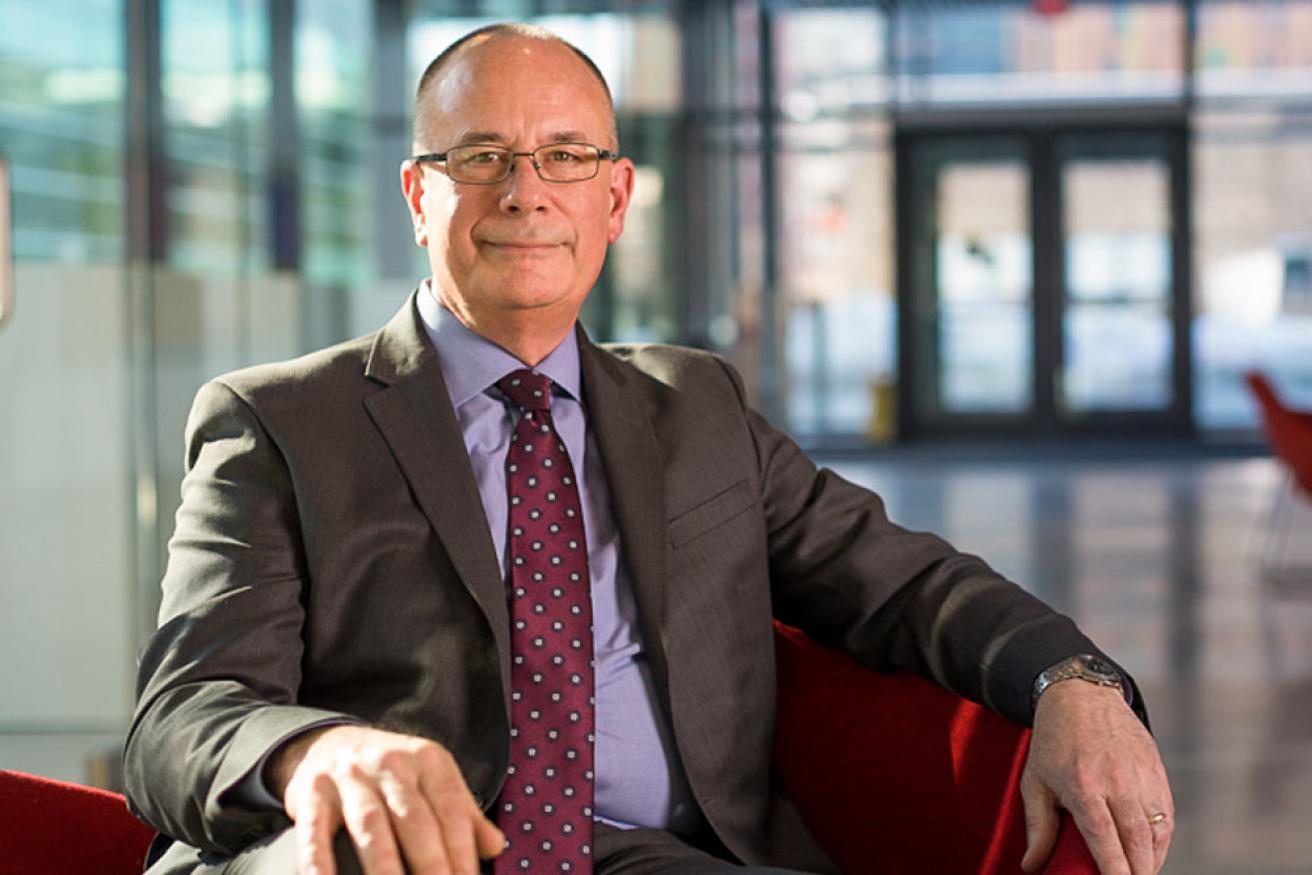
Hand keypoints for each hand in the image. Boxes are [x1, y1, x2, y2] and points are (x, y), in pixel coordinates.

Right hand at [270, 725, 504, 874]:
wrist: (330, 743)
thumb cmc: (393, 773)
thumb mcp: (433, 779)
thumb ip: (464, 814)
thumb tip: (495, 846)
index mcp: (429, 760)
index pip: (452, 810)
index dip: (463, 852)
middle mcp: (392, 764)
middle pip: (416, 820)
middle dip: (432, 865)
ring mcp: (350, 777)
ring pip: (372, 826)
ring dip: (386, 869)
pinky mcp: (312, 793)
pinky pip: (315, 833)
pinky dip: (320, 863)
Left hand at [1019, 682, 1172, 874]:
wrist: (1081, 694)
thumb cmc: (1054, 740)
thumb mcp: (1034, 782)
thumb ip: (1037, 828)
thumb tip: (1031, 865)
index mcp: (1084, 786)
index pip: (1105, 843)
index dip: (1114, 873)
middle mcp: (1118, 783)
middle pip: (1138, 844)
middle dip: (1137, 872)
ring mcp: (1142, 776)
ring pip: (1158, 832)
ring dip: (1152, 859)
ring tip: (1139, 871)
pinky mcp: (1157, 771)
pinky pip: (1167, 815)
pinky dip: (1161, 838)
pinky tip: (1150, 850)